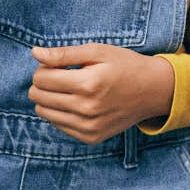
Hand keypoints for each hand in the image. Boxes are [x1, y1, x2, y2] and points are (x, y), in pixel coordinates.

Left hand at [28, 44, 174, 142]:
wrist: (153, 91)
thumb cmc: (125, 66)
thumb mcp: (98, 51)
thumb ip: (64, 53)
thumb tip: (35, 53)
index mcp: (88, 84)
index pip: (41, 78)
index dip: (43, 68)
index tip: (56, 65)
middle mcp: (87, 109)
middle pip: (38, 97)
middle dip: (43, 83)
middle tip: (61, 75)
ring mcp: (89, 127)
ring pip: (44, 113)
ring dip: (49, 99)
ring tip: (69, 89)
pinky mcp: (91, 137)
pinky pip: (58, 125)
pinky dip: (62, 112)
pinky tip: (78, 103)